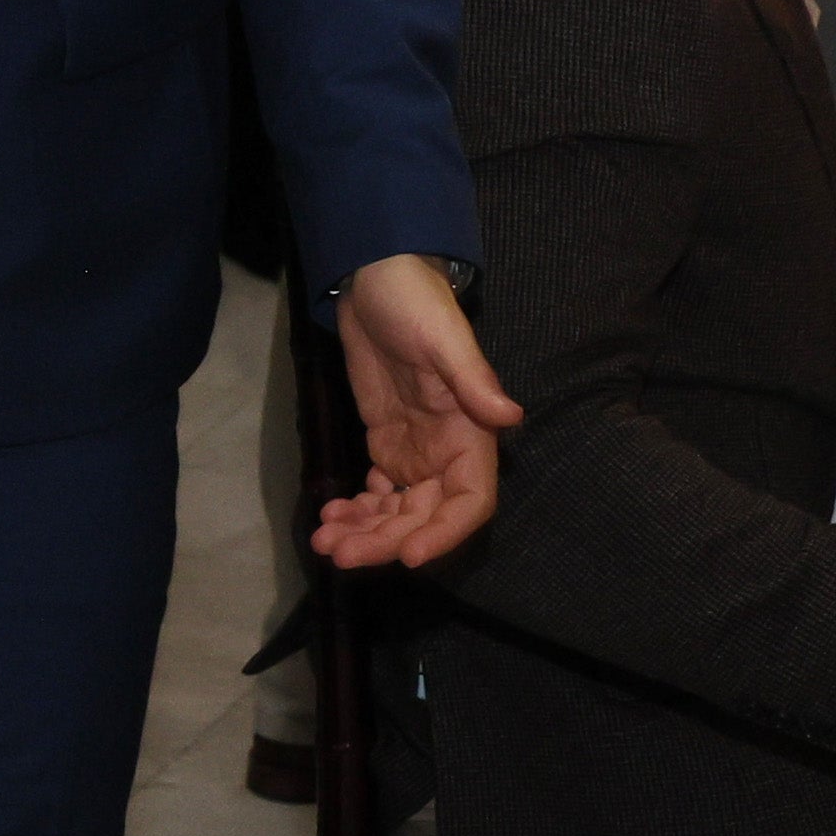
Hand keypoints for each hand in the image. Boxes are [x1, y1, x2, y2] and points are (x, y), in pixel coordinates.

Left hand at [314, 255, 522, 569]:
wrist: (373, 278)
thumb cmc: (415, 302)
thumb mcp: (442, 337)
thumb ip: (472, 380)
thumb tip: (509, 416)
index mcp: (470, 433)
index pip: (469, 500)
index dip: (445, 533)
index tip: (410, 557)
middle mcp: (446, 452)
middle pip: (425, 516)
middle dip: (386, 541)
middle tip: (340, 554)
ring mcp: (414, 451)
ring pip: (398, 511)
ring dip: (366, 533)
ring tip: (326, 542)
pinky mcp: (386, 442)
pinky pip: (377, 492)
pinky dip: (357, 510)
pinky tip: (329, 516)